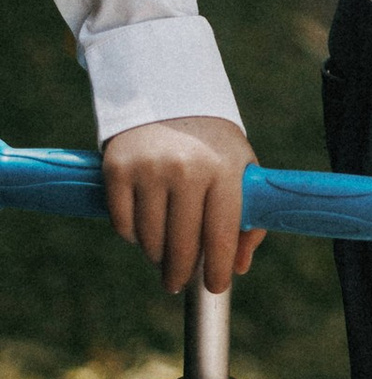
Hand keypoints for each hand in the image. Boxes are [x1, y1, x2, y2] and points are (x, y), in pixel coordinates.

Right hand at [101, 118, 261, 298]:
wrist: (165, 93)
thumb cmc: (211, 142)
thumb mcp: (240, 168)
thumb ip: (247, 219)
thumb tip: (239, 267)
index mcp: (224, 169)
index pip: (221, 234)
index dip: (217, 268)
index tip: (215, 286)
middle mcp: (186, 170)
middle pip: (182, 244)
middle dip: (181, 272)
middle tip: (177, 282)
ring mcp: (149, 169)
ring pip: (150, 239)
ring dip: (156, 254)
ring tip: (162, 254)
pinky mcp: (117, 169)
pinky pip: (123, 224)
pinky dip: (133, 235)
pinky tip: (143, 230)